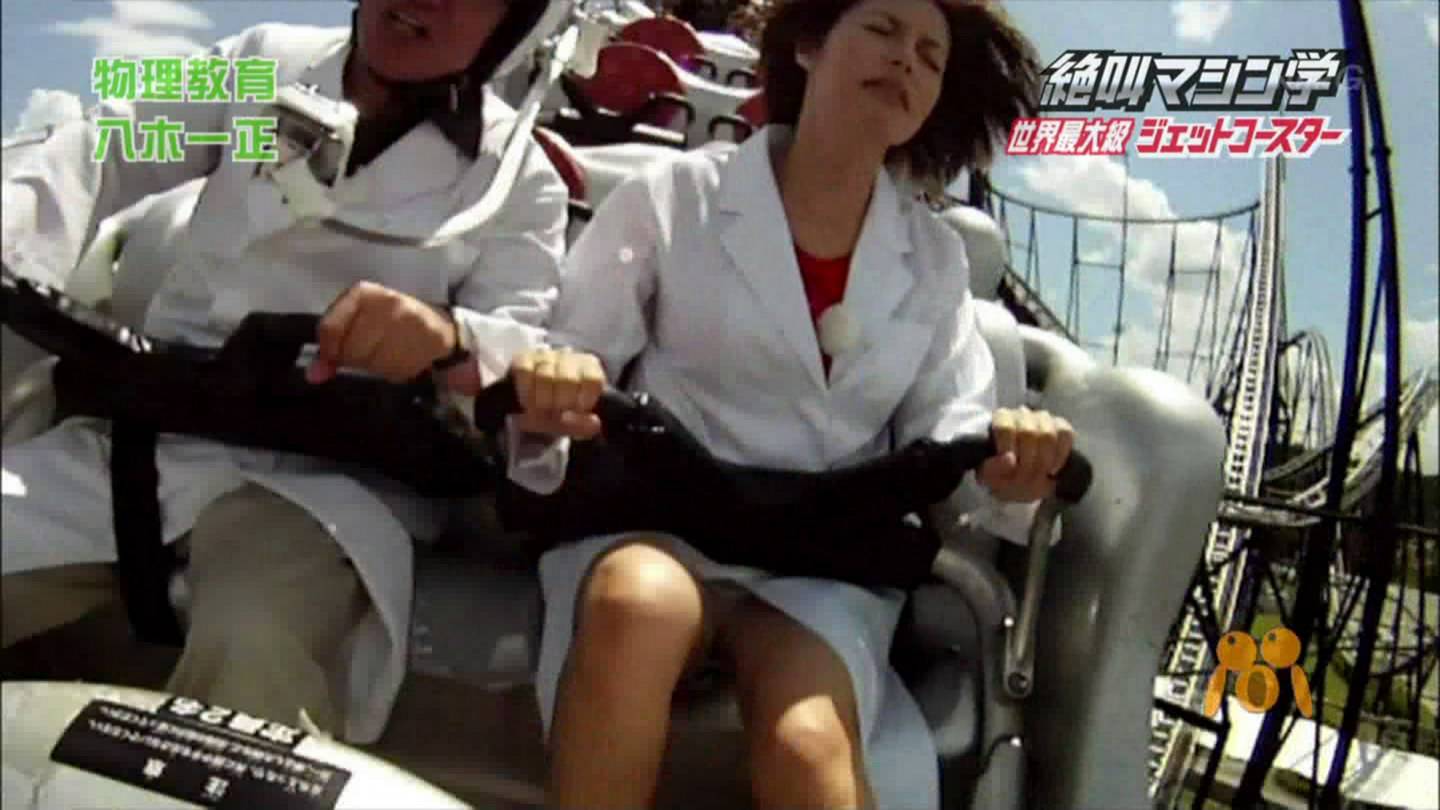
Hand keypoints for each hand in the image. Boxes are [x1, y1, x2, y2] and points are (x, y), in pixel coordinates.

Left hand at [306, 282, 457, 383]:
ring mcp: (409, 321)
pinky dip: (394, 371)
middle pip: (351, 350)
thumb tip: (314, 375)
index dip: (328, 350)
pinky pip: (396, 369)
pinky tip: (401, 358)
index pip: (330, 328)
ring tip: (386, 353)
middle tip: (367, 351)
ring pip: (372, 363)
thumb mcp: (357, 321)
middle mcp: (386, 303)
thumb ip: (333, 344)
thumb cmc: (389, 320)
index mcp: (363, 293)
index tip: (333, 357)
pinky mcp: (427, 339)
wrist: (437, 324)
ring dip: (375, 367)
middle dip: (354, 359)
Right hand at [510, 347, 604, 439]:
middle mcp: (568, 357)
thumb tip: (595, 423)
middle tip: (557, 413)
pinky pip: (525, 372)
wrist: (530, 403)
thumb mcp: (573, 422)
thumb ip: (585, 425)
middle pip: (568, 380)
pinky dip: (527, 393)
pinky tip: (529, 402)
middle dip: (561, 404)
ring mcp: (545, 356)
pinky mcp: (524, 358)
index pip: (593, 379)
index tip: (578, 410)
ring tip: (542, 411)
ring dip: (543, 402)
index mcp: (589, 367)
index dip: (585, 400)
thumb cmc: (557, 409)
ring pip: (546, 376)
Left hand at [977, 407, 1074, 502]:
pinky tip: (1053, 470)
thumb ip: (994, 468)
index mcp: (1000, 420)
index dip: (1009, 448)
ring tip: (1039, 476)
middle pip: (1028, 433)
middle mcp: (1022, 414)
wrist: (1023, 483)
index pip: (1005, 427)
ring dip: (1044, 461)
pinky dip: (1060, 455)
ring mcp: (1044, 419)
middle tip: (1026, 478)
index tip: (1011, 467)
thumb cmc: (1003, 476)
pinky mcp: (1061, 427)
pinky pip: (1066, 435)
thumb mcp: (990, 477)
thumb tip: (1009, 459)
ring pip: (1048, 434)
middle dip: (1028, 461)